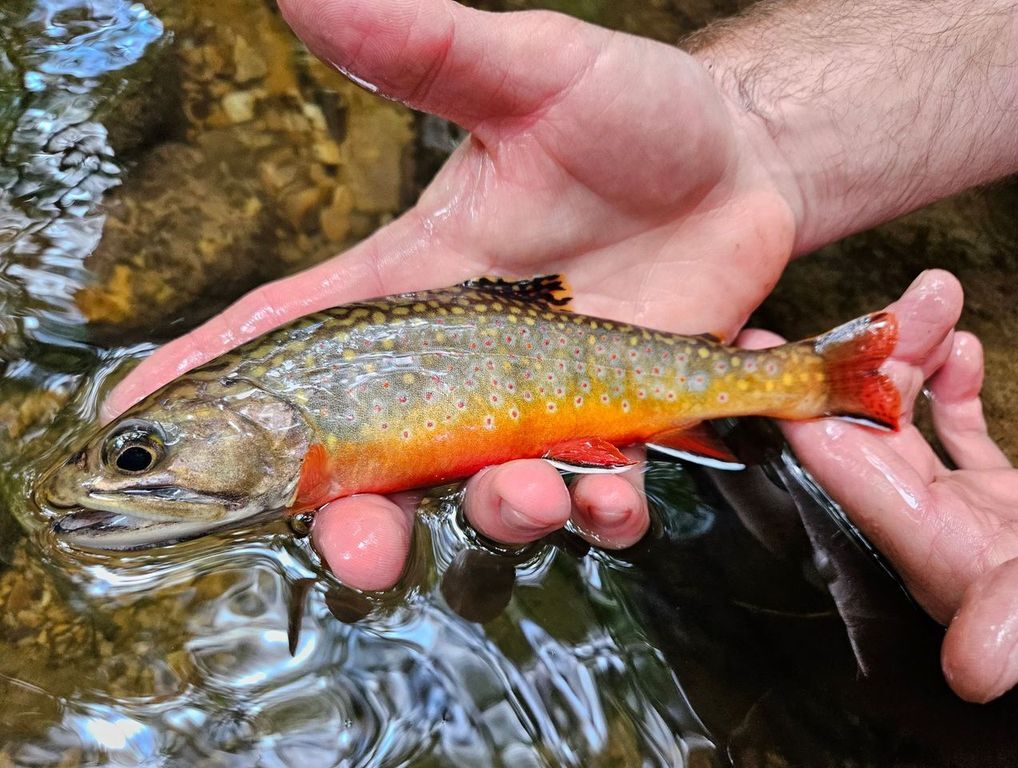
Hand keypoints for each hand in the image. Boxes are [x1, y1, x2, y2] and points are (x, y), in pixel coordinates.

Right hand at [102, 0, 796, 588]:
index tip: (136, 430)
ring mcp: (540, 404)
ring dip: (499, 514)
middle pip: (378, 462)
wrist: (739, 161)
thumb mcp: (532, 73)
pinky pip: (598, 493)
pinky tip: (619, 492)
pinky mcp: (620, 426)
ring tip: (527, 492)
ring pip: (488, 492)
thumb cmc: (632, 114)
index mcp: (414, 284)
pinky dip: (605, 509)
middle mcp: (462, 363)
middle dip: (357, 521)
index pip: (291, 336)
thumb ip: (428, 47)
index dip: (213, 383)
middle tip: (358, 554)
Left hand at [741, 270, 1017, 703]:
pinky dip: (952, 389)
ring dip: (914, 360)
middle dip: (869, 358)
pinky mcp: (1004, 506)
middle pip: (870, 431)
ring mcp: (967, 517)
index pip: (843, 464)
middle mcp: (932, 534)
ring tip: (935, 298)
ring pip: (912, 424)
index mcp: (933, 551)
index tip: (760, 346)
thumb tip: (975, 674)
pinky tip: (960, 348)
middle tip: (898, 294)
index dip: (800, 404)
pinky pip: (960, 436)